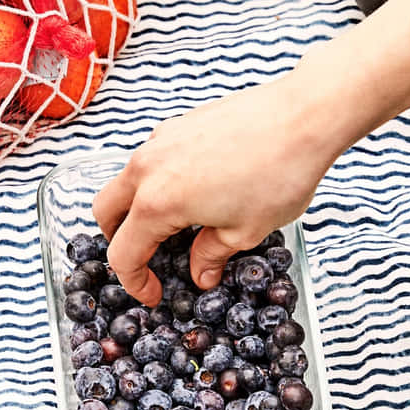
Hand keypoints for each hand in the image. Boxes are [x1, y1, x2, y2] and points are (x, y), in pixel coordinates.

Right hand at [94, 76, 341, 304]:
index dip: (134, 282)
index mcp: (157, 203)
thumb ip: (212, 255)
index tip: (153, 293)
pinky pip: (150, 159)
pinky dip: (156, 182)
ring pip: (125, 181)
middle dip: (119, 240)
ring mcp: (160, 140)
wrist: (304, 116)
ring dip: (136, 208)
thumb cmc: (278, 172)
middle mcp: (147, 168)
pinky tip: (194, 191)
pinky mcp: (178, 124)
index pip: (123, 253)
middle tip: (149, 259)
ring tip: (175, 226)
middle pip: (106, 212)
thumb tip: (202, 273)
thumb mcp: (245, 231)